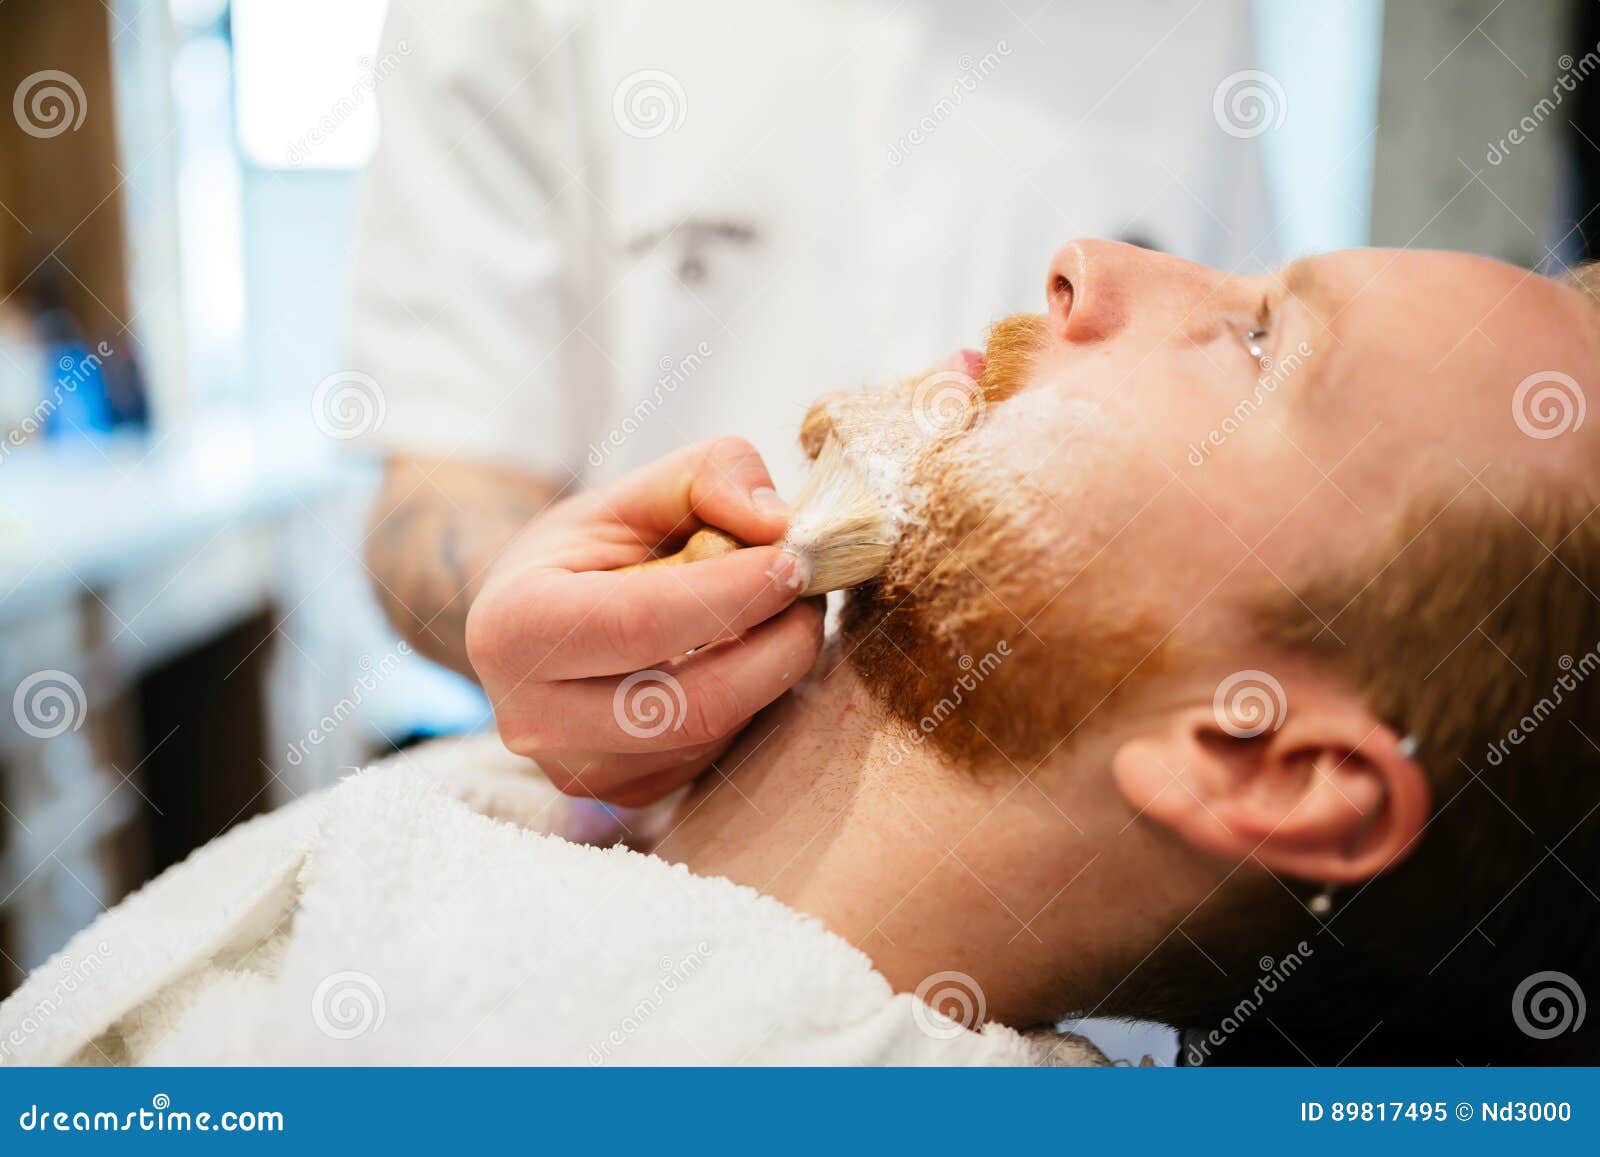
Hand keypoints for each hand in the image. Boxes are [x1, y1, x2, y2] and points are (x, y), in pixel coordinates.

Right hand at [465, 438, 824, 805]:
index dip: (733, 594)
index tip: (795, 561)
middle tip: (812, 591)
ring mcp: (578, 772)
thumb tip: (774, 522)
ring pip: (714, 734)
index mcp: (515, 627)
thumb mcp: (638, 490)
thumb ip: (710, 473)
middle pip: (690, 704)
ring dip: (772, 672)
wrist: (547, 627)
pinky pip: (716, 755)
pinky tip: (747, 656)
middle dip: (776, 645)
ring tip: (781, 611)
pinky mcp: (626, 797)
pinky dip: (752, 703)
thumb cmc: (593, 552)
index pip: (641, 623)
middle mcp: (533, 718)